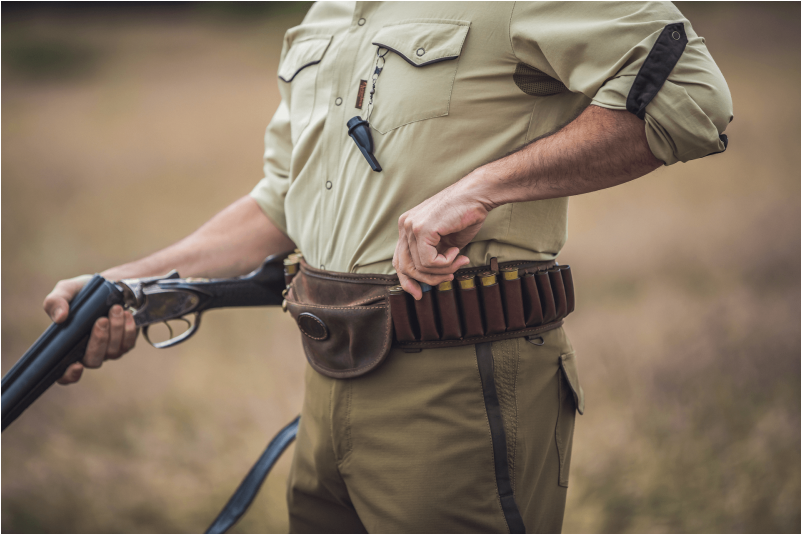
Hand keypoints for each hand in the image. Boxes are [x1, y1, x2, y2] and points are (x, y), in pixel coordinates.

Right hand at [43, 275, 138, 384]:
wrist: (106, 286)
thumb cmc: (81, 293)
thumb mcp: (65, 290)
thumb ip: (55, 302)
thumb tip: (59, 318)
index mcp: (68, 346)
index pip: (65, 374)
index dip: (69, 376)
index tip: (76, 365)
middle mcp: (88, 352)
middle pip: (93, 361)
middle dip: (99, 340)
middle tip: (102, 320)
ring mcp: (107, 350)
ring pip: (113, 352)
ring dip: (116, 330)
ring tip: (116, 309)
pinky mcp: (124, 344)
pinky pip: (128, 344)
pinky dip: (129, 329)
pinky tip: (127, 314)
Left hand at [393, 175, 492, 298]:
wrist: (477, 194)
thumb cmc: (465, 215)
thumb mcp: (445, 242)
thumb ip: (434, 257)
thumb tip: (431, 280)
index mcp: (407, 227)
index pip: (399, 260)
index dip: (407, 281)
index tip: (419, 294)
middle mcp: (405, 225)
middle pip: (404, 267)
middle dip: (427, 280)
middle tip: (449, 278)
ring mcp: (411, 226)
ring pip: (420, 267)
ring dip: (443, 270)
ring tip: (459, 261)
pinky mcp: (423, 229)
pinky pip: (429, 261)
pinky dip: (446, 262)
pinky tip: (457, 251)